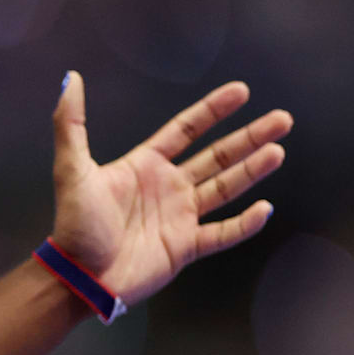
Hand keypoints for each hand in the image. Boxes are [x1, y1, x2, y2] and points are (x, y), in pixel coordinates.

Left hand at [49, 72, 291, 307]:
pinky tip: (264, 208)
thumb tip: (72, 79)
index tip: (241, 91)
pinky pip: (222, 233)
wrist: (78, 276)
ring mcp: (178, 217)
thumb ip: (70, 123)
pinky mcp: (184, 247)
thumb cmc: (74, 224)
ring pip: (225, 188)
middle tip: (282, 119)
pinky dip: (244, 224)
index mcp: (144, 166)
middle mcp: (166, 187)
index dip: (212, 110)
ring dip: (252, 170)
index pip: (185, 130)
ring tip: (278, 151)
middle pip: (216, 156)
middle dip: (249, 137)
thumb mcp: (71, 169)